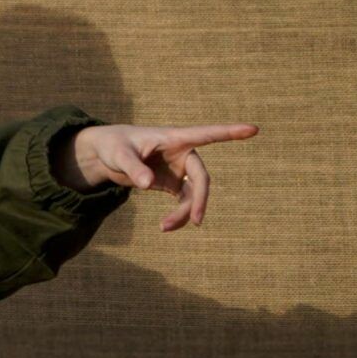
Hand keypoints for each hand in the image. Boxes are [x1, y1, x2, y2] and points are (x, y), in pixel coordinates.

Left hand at [74, 123, 259, 232]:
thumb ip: (133, 167)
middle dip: (200, 199)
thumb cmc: (112, 145)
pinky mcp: (173, 182)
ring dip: (185, 212)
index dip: (229, 132)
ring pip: (193, 194)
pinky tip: (167, 226)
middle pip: (201, 177)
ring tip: (165, 228)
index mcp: (174, 138)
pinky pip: (184, 200)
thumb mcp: (118, 155)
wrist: (103, 155)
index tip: (254, 129)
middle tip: (197, 220)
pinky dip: (179, 214)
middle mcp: (182, 153)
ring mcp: (179, 169)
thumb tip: (148, 184)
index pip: (206, 134)